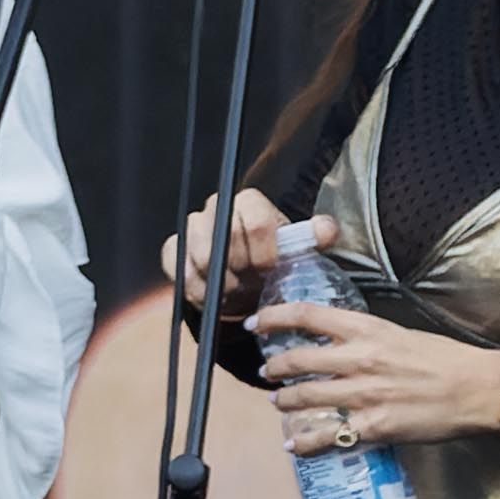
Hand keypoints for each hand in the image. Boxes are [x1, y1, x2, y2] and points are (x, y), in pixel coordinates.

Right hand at [169, 190, 304, 312]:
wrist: (242, 279)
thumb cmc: (270, 261)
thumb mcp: (295, 250)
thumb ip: (312, 238)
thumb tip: (326, 229)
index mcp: (249, 202)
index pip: (256, 223)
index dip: (265, 253)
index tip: (271, 271)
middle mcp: (217, 207)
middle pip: (227, 239)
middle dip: (243, 271)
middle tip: (253, 286)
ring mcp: (192, 227)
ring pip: (203, 257)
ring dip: (223, 283)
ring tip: (237, 293)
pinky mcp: (173, 249)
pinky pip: (182, 271)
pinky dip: (200, 291)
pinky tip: (216, 297)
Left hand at [250, 301, 499, 450]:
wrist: (476, 388)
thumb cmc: (443, 358)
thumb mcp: (398, 333)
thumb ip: (364, 337)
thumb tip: (336, 341)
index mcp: (366, 329)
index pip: (306, 315)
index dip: (272, 318)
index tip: (255, 324)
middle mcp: (358, 359)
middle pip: (298, 360)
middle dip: (274, 367)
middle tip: (266, 371)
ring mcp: (364, 394)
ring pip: (306, 397)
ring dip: (285, 401)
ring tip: (279, 402)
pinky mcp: (373, 426)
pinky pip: (328, 434)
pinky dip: (305, 442)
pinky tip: (293, 444)